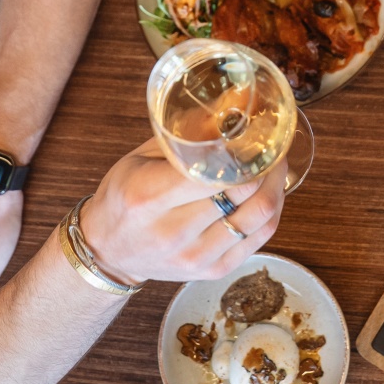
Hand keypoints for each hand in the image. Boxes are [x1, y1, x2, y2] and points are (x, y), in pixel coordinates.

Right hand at [79, 139, 285, 284]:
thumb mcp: (138, 159)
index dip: (245, 153)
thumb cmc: (122, 197)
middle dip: (267, 166)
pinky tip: (270, 195)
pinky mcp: (212, 271)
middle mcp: (173, 232)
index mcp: (149, 196)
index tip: (257, 136)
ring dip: (275, 188)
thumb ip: (181, 139)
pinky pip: (259, 240)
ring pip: (259, 219)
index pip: (214, 174)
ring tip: (276, 168)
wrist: (107, 251)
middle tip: (273, 147)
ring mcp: (195, 256)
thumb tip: (225, 112)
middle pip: (243, 195)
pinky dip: (271, 214)